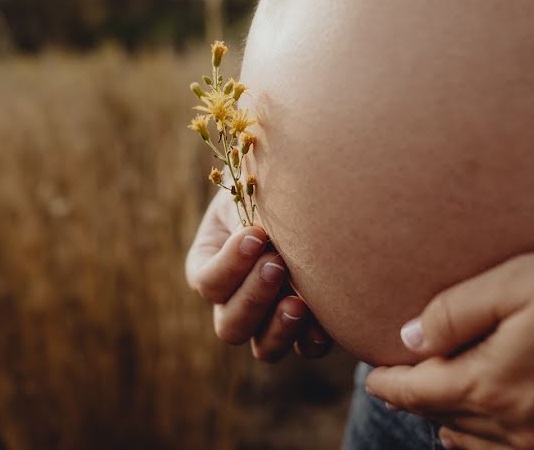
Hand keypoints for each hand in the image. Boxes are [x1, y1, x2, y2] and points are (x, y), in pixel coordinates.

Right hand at [185, 191, 331, 361]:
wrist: (315, 192)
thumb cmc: (274, 183)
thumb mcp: (254, 186)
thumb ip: (248, 201)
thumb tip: (258, 222)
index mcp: (211, 263)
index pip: (208, 282)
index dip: (229, 264)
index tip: (256, 235)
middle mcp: (235, 300)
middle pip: (229, 326)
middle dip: (253, 297)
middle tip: (277, 264)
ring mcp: (270, 318)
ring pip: (263, 349)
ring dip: (278, 329)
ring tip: (298, 303)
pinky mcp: (307, 324)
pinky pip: (306, 348)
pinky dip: (313, 339)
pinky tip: (325, 322)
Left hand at [366, 251, 533, 448]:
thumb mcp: (512, 284)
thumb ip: (453, 312)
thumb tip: (408, 337)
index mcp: (489, 384)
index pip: (418, 392)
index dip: (389, 384)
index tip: (372, 378)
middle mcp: (514, 425)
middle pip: (443, 417)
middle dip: (414, 400)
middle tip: (396, 385)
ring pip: (474, 444)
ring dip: (446, 423)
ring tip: (430, 405)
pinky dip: (484, 444)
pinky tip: (479, 432)